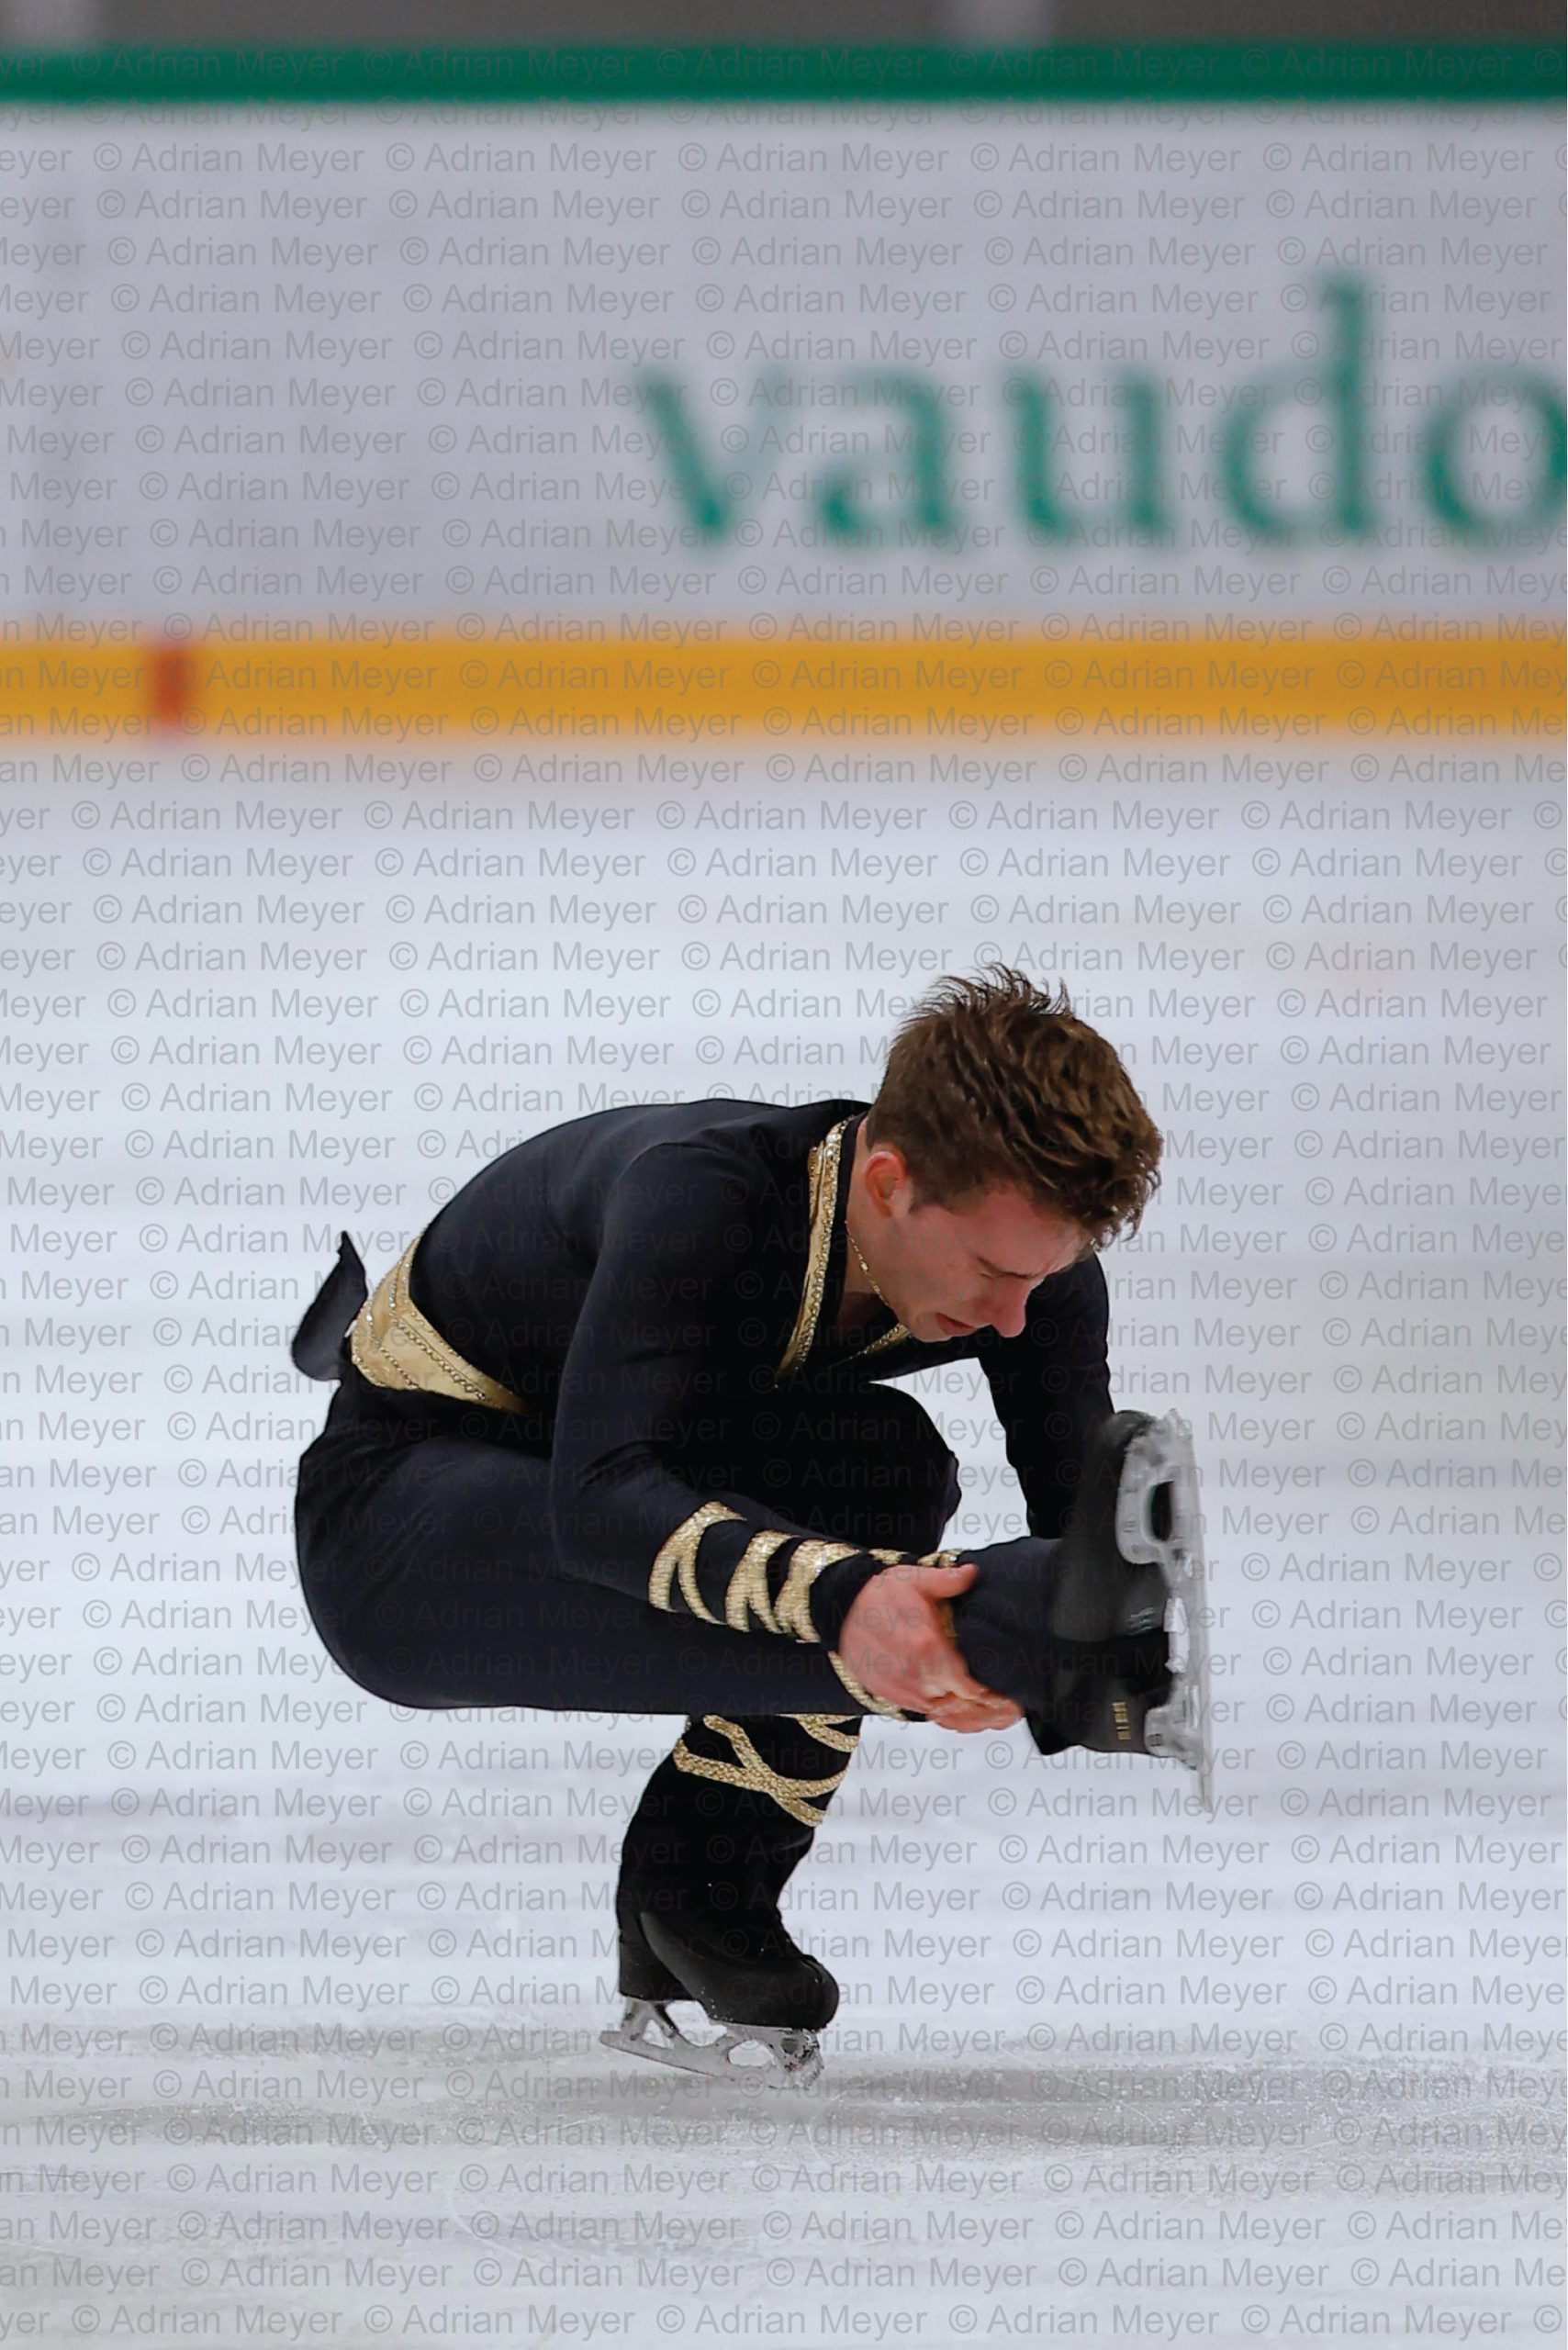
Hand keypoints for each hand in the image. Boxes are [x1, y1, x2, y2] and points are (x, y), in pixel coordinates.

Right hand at [838, 1558, 1022, 1732]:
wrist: (840, 1611)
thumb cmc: (878, 1595)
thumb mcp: (915, 1579)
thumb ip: (948, 1580)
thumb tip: (972, 1574)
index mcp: (927, 1645)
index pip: (968, 1685)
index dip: (990, 1695)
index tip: (1008, 1695)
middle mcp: (915, 1674)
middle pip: (961, 1704)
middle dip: (986, 1708)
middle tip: (1008, 1707)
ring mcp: (903, 1689)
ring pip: (945, 1714)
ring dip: (969, 1715)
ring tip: (990, 1710)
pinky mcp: (892, 1696)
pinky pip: (926, 1713)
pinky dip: (946, 1715)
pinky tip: (960, 1707)